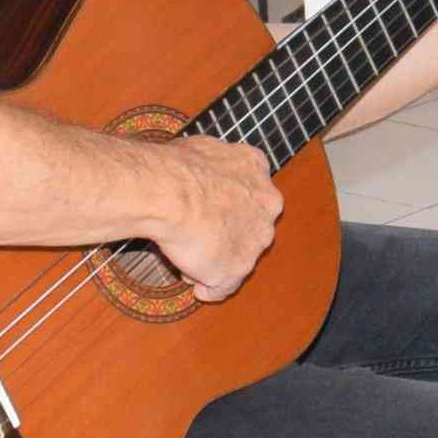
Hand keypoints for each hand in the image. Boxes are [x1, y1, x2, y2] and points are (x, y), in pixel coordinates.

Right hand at [146, 133, 282, 300]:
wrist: (172, 193)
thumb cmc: (176, 168)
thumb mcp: (201, 149)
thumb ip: (211, 163)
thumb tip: (198, 167)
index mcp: (256, 168)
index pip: (249, 188)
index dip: (226, 201)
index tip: (209, 208)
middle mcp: (266, 204)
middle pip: (249, 225)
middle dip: (227, 233)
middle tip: (199, 236)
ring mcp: (254, 239)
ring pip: (237, 257)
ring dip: (215, 261)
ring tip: (187, 259)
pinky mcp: (237, 269)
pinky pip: (222, 286)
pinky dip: (209, 288)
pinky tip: (197, 286)